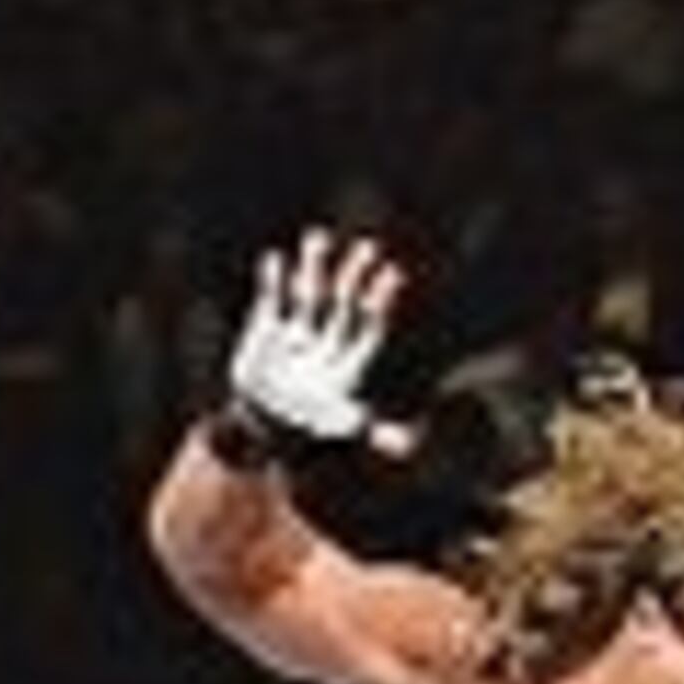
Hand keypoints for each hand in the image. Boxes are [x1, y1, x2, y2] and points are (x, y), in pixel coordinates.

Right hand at [222, 226, 403, 450]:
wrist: (269, 426)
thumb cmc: (316, 430)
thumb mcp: (347, 432)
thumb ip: (380, 435)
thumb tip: (414, 445)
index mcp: (352, 359)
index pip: (373, 325)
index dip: (384, 303)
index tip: (395, 276)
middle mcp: (330, 338)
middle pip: (346, 301)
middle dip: (356, 275)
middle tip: (370, 249)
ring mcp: (300, 330)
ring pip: (311, 293)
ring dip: (315, 266)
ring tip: (318, 238)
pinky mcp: (269, 326)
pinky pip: (272, 299)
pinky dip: (272, 281)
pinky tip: (274, 261)